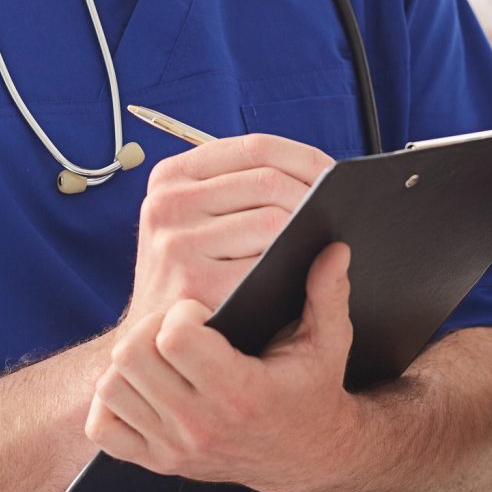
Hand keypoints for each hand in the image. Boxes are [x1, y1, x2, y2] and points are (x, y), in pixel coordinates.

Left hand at [86, 243, 359, 491]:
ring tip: (162, 353)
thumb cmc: (312, 390)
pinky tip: (144, 384)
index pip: (174, 339)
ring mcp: (174, 448)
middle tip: (176, 325)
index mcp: (241, 394)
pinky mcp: (157, 461)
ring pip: (111, 386)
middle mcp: (201, 426)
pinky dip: (113, 401)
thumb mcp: (328, 342)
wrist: (306, 455)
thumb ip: (328, 294)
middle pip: (132, 356)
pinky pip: (102, 426)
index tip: (200, 310)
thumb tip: (334, 248)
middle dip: (150, 329)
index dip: (181, 313)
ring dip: (131, 361)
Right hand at [124, 132, 333, 328]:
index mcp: (171, 177)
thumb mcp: (195, 219)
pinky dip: (288, 268)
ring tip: (314, 244)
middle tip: (336, 215)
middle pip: (269, 181)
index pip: (256, 148)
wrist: (155, 344)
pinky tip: (292, 275)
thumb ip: (239, 189)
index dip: (305, 159)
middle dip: (313, 197)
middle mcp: (167, 204)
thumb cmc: (188, 275)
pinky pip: (266, 264)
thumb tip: (320, 174)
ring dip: (304, 234)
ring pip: (273, 220)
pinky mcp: (194, 283)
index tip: (332, 176)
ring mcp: (177, 243)